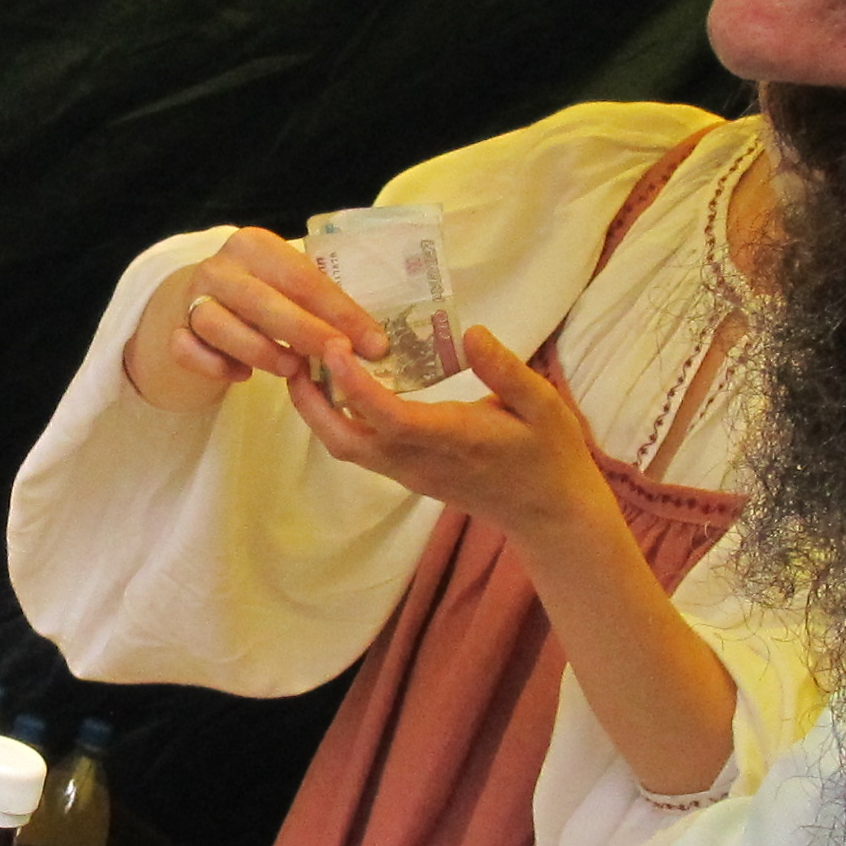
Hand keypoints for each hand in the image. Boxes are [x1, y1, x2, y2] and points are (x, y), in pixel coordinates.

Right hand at [123, 229, 382, 412]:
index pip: (303, 278)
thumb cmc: (259, 298)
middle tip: (338, 358)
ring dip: (260, 350)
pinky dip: (216, 365)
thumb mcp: (290, 290)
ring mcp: (190, 297)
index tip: (374, 344)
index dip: (341, 313)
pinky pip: (189, 350)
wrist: (194, 304)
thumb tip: (374, 344)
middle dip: (307, 332)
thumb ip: (323, 308)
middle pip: (263, 300)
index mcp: (255, 245)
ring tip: (291, 369)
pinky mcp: (172, 330)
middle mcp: (220, 266)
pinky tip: (241, 376)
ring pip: (219, 324)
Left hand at [289, 324, 615, 550]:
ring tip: (308, 364)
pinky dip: (338, 419)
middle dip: (311, 403)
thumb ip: (505, 370)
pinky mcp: (407, 475)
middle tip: (296, 354)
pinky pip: (360, 450)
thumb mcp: (543, 404)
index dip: (354, 384)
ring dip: (318, 411)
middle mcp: (418, 461)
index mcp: (451, 440)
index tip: (334, 345)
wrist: (548, 513)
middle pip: (345, 441)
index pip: (388, 417)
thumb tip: (470, 332)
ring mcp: (409, 473)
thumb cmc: (549, 453)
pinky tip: (339, 385)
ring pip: (346, 448)